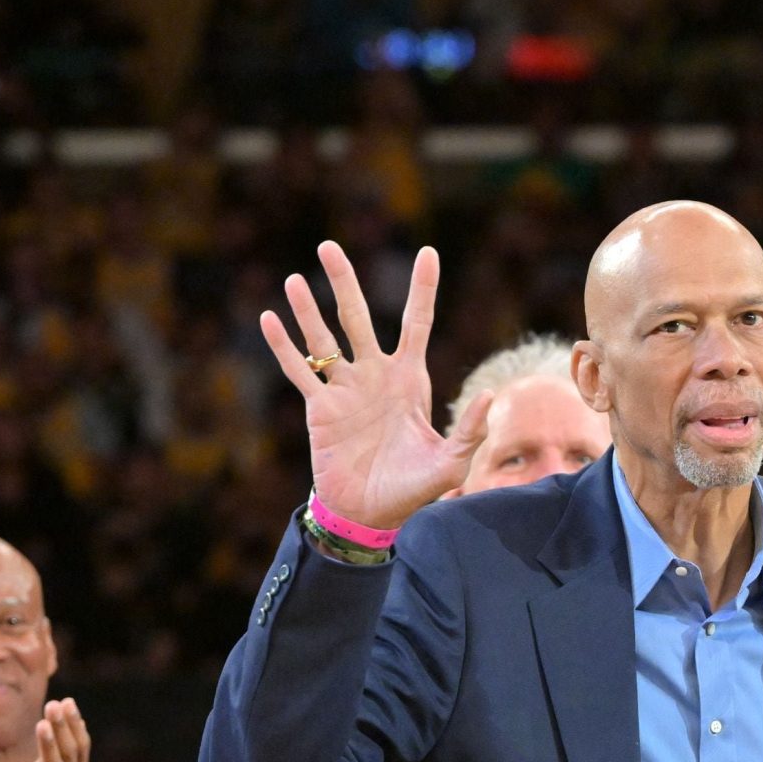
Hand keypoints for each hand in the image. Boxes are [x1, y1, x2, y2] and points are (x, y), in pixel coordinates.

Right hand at [259, 242, 491, 530]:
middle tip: (329, 246)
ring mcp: (344, 389)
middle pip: (358, 317)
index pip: (417, 323)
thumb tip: (493, 395)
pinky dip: (284, 347)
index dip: (422, 289)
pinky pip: (299, 372)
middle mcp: (374, 375)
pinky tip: (269, 319)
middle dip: (344, 282)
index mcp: (409, 380)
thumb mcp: (450, 463)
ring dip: (307, 309)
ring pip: (323, 339)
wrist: (369, 516)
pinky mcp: (319, 409)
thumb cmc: (412, 490)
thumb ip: (470, 430)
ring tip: (296, 278)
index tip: (428, 253)